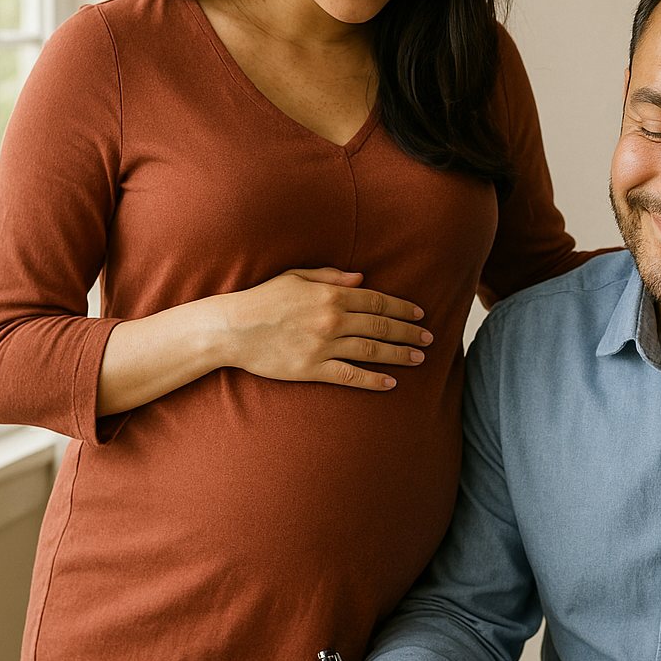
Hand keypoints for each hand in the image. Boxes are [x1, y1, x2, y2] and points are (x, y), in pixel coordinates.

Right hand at [220, 267, 431, 390]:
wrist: (231, 328)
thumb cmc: (262, 299)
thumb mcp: (295, 277)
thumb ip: (330, 277)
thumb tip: (361, 279)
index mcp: (330, 295)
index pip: (376, 300)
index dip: (402, 308)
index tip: (419, 314)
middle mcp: (332, 320)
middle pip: (381, 325)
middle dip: (408, 332)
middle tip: (428, 338)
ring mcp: (323, 346)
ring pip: (372, 350)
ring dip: (399, 354)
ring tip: (419, 358)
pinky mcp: (312, 369)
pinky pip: (350, 376)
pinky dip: (373, 380)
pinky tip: (391, 383)